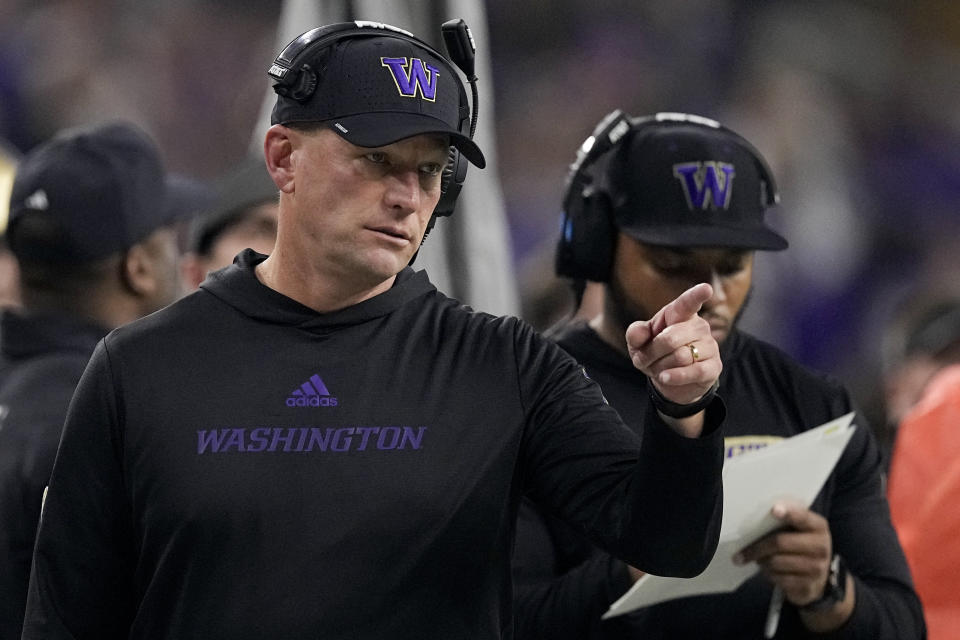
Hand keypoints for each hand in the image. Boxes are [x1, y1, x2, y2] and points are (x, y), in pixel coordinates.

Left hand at [626, 283, 720, 405]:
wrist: (669, 380)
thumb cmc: (654, 353)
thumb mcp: (638, 343)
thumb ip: (635, 333)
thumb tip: (638, 333)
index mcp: (681, 314)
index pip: (688, 302)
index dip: (697, 295)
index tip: (706, 288)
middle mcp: (699, 326)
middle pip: (671, 339)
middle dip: (651, 353)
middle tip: (644, 359)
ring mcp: (709, 346)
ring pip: (680, 356)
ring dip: (660, 367)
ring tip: (658, 369)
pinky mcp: (714, 366)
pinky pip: (695, 371)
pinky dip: (675, 376)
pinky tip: (665, 378)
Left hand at [735, 503, 832, 606]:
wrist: (818, 577)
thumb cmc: (800, 544)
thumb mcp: (798, 530)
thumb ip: (784, 521)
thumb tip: (760, 515)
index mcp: (818, 527)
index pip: (803, 517)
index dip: (789, 513)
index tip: (774, 510)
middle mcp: (821, 547)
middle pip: (780, 543)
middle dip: (756, 547)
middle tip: (740, 553)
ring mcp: (817, 569)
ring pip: (775, 562)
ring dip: (761, 561)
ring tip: (758, 559)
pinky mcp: (808, 586)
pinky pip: (778, 579)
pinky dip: (768, 574)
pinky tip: (768, 571)